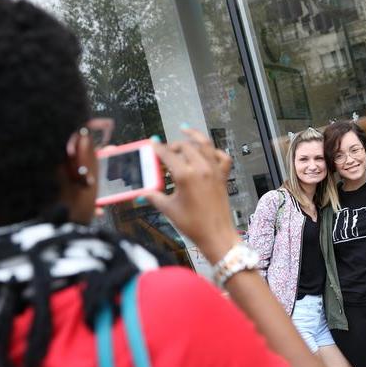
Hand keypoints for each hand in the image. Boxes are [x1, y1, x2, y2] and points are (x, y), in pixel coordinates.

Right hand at [144, 128, 239, 263]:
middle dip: (173, 145)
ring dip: (194, 137)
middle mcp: (201, 168)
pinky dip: (214, 151)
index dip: (158, 147)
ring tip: (186, 131)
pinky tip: (207, 151)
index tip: (152, 143)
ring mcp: (214, 171)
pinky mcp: (223, 176)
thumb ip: (154, 196)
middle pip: (185, 146)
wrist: (216, 234)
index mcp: (185, 175)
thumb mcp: (168, 209)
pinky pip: (221, 157)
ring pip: (205, 144)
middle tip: (165, 149)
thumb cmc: (193, 224)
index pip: (168, 154)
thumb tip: (142, 191)